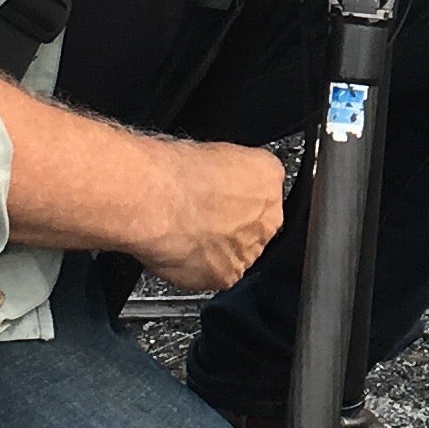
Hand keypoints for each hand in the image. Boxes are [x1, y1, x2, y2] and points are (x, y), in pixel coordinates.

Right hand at [138, 138, 288, 290]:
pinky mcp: (227, 276)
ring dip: (218, 247)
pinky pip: (217, 273)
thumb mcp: (214, 151)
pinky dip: (200, 267)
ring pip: (237, 252)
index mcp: (269, 176)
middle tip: (204, 217)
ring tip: (188, 233)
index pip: (263, 191)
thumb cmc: (177, 172)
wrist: (159, 202)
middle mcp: (267, 217)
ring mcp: (249, 250)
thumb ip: (229, 171)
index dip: (238, 196)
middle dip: (234, 224)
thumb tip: (219, 177)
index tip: (221, 196)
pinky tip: (182, 250)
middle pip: (256, 225)